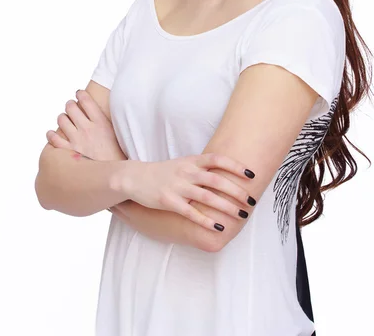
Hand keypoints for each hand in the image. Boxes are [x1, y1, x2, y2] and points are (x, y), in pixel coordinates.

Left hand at [46, 89, 118, 160]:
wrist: (113, 176)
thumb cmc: (116, 157)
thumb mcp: (116, 135)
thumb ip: (105, 122)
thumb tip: (97, 112)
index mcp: (101, 123)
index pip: (86, 100)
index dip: (81, 94)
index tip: (79, 94)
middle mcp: (87, 129)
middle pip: (71, 107)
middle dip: (70, 105)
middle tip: (71, 107)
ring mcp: (77, 140)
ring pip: (61, 119)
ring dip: (62, 118)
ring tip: (65, 120)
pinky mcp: (68, 153)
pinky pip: (54, 138)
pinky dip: (51, 135)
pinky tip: (53, 134)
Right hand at [123, 153, 255, 232]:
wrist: (134, 177)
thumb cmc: (164, 172)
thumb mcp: (183, 164)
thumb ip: (203, 168)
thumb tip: (228, 174)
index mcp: (191, 161)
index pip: (217, 159)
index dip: (236, 166)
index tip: (252, 174)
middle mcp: (186, 172)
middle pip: (217, 180)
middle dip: (237, 191)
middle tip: (252, 201)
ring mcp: (177, 187)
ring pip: (207, 197)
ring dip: (227, 207)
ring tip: (242, 216)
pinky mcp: (169, 202)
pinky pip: (191, 213)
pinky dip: (206, 220)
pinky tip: (219, 227)